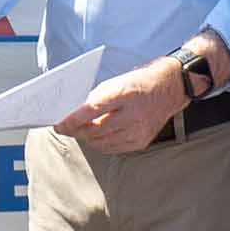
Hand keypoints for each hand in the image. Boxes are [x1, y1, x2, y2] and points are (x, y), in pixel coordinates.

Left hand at [57, 57, 191, 154]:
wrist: (170, 89)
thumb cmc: (140, 82)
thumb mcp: (117, 82)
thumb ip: (96, 98)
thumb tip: (74, 114)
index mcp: (126, 93)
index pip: (93, 110)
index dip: (73, 120)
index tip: (59, 124)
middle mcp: (134, 114)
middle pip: (95, 130)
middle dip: (76, 131)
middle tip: (65, 128)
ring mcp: (139, 130)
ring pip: (102, 142)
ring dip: (87, 137)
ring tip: (79, 130)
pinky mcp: (142, 141)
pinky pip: (113, 148)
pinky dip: (100, 143)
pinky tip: (96, 136)